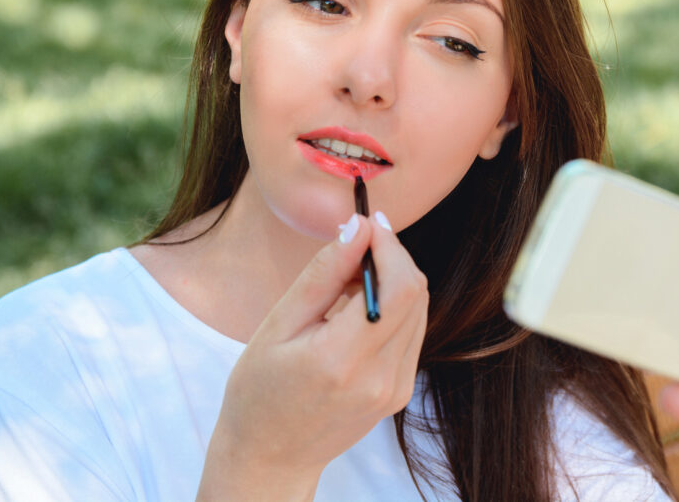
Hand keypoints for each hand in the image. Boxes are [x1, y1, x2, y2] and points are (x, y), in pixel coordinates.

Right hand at [197, 212, 428, 500]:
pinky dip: (393, 308)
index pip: (398, 287)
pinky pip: (411, 332)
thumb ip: (323, 274)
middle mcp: (380, 377)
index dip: (391, 245)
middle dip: (392, 257)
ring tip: (346, 285)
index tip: (368, 222)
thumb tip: (358, 227)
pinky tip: (356, 312)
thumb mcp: (278, 325)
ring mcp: (396, 388)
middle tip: (354, 247)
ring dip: (393, 281)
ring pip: (419, 309)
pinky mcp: (400, 392)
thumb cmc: (259, 390)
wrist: (270, 456)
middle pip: (416, 293)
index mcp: (342, 359)